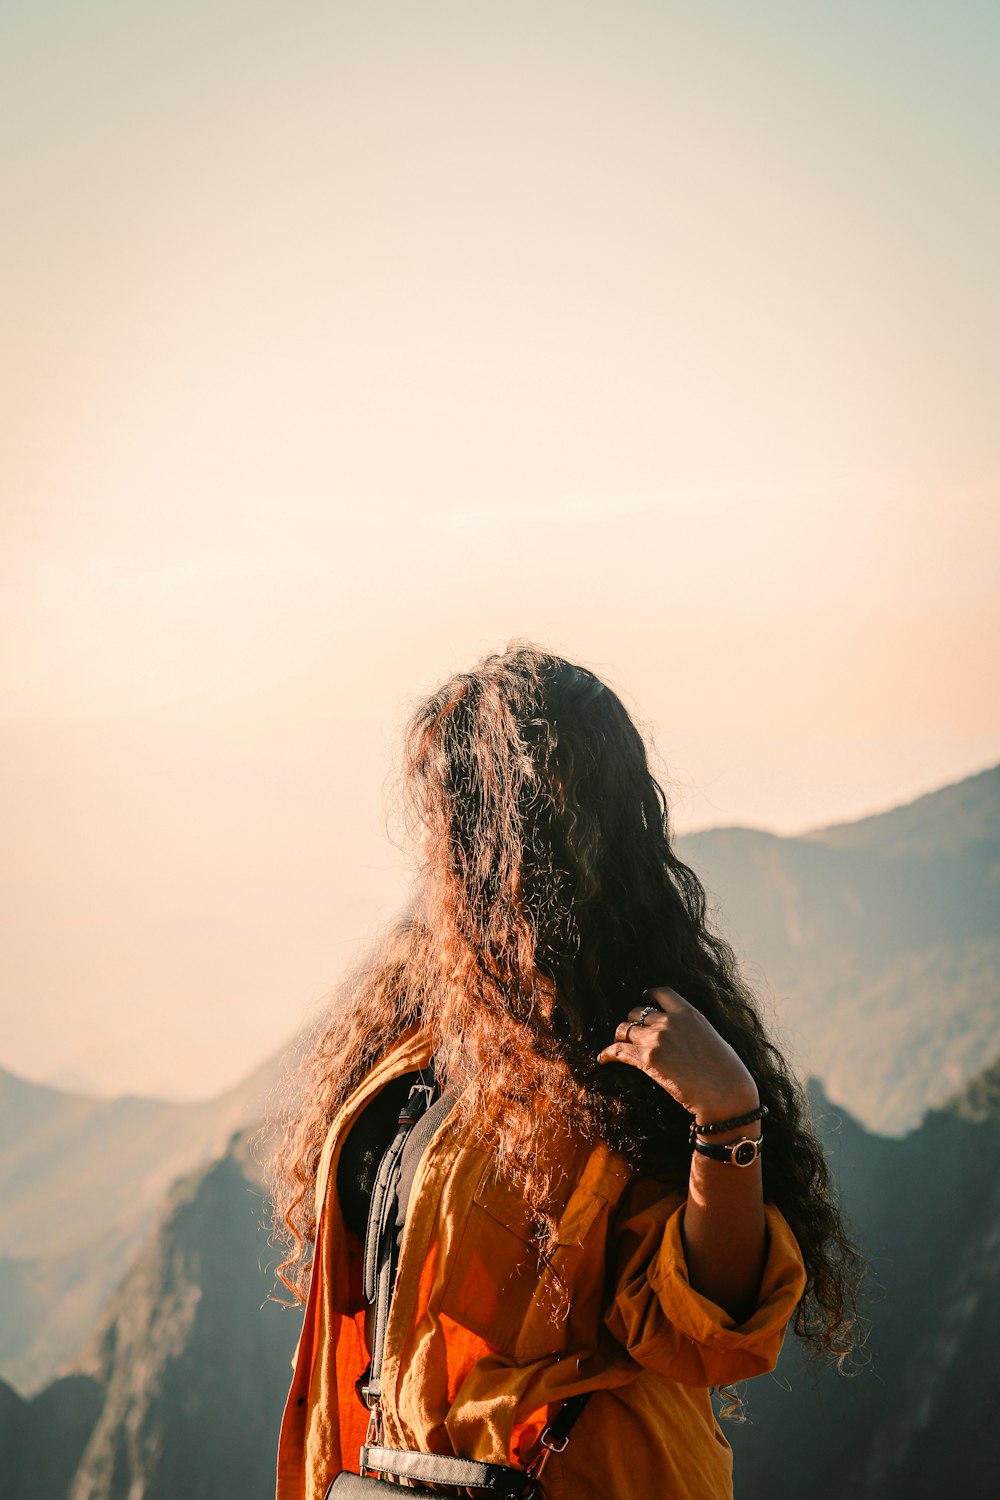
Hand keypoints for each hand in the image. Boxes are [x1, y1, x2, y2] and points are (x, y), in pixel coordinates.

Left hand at [596, 985, 758, 1121]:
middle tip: (634, 1035)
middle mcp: (669, 1021)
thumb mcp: (711, 1037)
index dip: (648, 996)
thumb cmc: (726, 1071)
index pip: (660, 993)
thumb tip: (682, 1033)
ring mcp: (656, 1038)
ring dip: (621, 1038)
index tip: (643, 999)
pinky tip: (602, 1059)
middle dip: (634, 1023)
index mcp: (687, 1012)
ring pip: (624, 1030)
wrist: (724, 1093)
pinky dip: (607, 1054)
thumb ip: (692, 1028)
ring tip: (619, 1045)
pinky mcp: (647, 1059)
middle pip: (637, 1013)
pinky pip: (617, 1050)